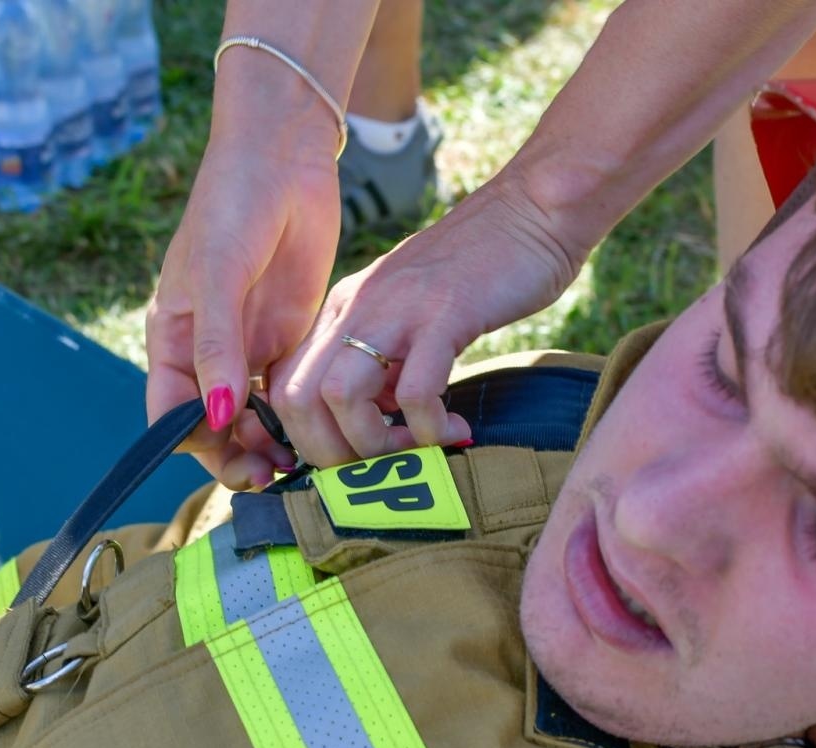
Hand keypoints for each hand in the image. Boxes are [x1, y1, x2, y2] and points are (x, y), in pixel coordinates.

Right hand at [145, 129, 340, 487]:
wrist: (284, 158)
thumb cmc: (234, 204)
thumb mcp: (219, 273)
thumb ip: (218, 347)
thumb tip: (220, 416)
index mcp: (171, 339)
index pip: (171, 416)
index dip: (197, 447)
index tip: (236, 463)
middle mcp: (206, 353)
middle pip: (214, 428)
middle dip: (238, 456)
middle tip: (276, 472)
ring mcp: (249, 347)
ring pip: (253, 418)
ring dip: (272, 443)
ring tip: (303, 458)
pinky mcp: (288, 337)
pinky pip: (288, 392)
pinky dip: (299, 416)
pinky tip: (323, 427)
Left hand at [268, 171, 581, 466]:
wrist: (532, 210)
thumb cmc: (481, 269)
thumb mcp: (412, 314)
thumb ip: (389, 360)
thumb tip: (386, 416)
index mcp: (342, 310)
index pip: (283, 385)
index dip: (304, 439)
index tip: (351, 459)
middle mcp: (356, 308)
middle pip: (295, 399)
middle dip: (329, 454)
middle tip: (381, 468)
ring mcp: (397, 310)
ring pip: (340, 397)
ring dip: (373, 446)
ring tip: (415, 451)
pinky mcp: (445, 314)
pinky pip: (417, 392)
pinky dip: (431, 428)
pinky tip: (457, 430)